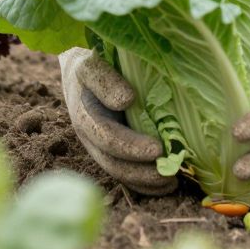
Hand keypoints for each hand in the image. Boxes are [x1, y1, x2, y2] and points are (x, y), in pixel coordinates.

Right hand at [59, 47, 176, 195]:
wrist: (78, 72)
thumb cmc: (90, 63)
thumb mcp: (92, 64)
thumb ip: (105, 80)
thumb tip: (127, 101)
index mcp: (84, 115)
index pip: (106, 136)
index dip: (131, 146)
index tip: (158, 149)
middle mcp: (89, 136)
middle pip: (113, 162)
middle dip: (141, 171)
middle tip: (170, 173)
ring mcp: (98, 147)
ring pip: (119, 172)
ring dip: (144, 181)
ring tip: (171, 182)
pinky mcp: (109, 151)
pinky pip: (124, 173)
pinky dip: (143, 184)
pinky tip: (164, 186)